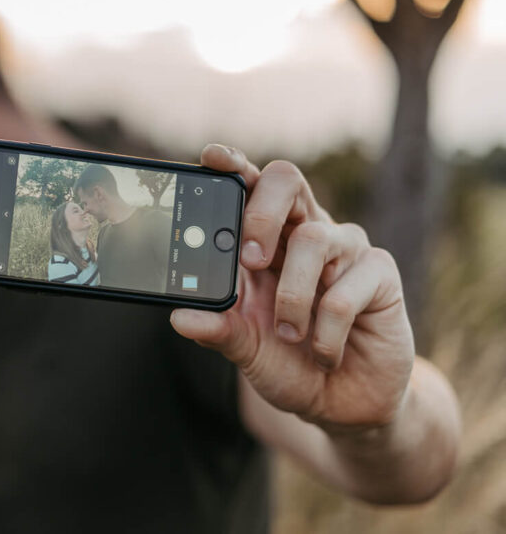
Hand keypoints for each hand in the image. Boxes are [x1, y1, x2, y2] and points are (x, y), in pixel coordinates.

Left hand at [170, 144, 414, 430]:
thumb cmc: (289, 364)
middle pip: (287, 180)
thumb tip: (179, 316)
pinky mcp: (380, 275)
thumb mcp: (245, 349)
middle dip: (262, 212)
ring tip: (290, 336)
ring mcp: (345, 250)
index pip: (249, 186)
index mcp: (266, 239)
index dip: (234, 166)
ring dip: (293, 297)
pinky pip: (346, 289)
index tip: (211, 157)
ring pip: (315, 238)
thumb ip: (218, 330)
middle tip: (249, 258)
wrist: (342, 404)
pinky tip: (323, 352)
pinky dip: (326, 330)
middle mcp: (305, 232)